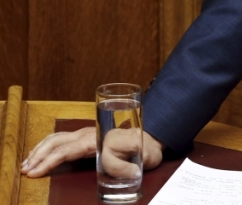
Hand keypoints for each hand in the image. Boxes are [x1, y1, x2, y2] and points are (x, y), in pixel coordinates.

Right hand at [21, 126, 163, 177]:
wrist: (151, 136)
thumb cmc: (145, 147)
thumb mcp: (142, 156)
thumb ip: (129, 164)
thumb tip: (126, 172)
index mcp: (98, 138)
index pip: (68, 150)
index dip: (50, 161)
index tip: (36, 172)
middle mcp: (89, 134)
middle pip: (57, 142)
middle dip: (38, 157)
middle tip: (26, 171)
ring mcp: (86, 134)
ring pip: (57, 138)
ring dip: (39, 151)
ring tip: (26, 165)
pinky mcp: (85, 137)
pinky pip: (61, 139)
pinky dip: (46, 146)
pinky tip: (38, 154)